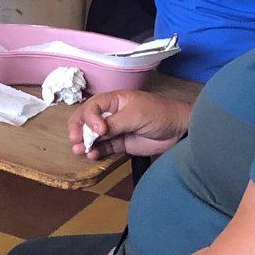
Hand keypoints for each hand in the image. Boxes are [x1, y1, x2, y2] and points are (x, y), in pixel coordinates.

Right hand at [70, 90, 187, 158]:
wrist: (179, 130)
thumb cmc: (158, 114)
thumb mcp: (135, 115)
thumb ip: (114, 123)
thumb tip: (94, 132)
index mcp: (114, 100)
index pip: (92, 106)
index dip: (90, 118)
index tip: (99, 130)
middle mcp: (110, 113)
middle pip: (86, 119)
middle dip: (78, 129)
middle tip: (76, 140)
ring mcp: (115, 129)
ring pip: (93, 135)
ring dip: (84, 142)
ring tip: (79, 150)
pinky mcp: (120, 144)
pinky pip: (103, 147)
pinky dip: (95, 151)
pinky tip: (91, 155)